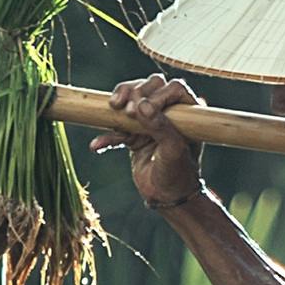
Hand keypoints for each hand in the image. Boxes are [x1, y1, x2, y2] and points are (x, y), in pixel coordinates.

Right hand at [89, 67, 212, 216]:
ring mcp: (150, 122)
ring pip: (131, 100)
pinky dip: (107, 136)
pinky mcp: (134, 135)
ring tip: (113, 112)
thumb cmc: (178, 174)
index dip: (157, 93)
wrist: (166, 198)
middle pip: (149, 86)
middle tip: (127, 111)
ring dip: (118, 107)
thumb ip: (160, 126)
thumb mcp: (172, 150)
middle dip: (134, 93)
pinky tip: (97, 146)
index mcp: (187, 112)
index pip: (172, 87)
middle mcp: (169, 113)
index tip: (145, 110)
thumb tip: (141, 105)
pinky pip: (116, 128)